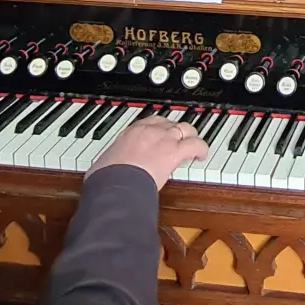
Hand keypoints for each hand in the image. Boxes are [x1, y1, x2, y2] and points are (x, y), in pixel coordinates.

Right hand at [89, 115, 210, 187]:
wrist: (114, 183)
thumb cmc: (106, 178)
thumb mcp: (104, 164)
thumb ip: (109, 164)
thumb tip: (101, 173)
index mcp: (130, 132)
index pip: (151, 121)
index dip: (160, 128)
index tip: (162, 134)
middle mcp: (149, 131)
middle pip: (170, 122)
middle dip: (177, 131)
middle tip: (180, 141)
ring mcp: (163, 140)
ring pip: (185, 129)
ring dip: (191, 137)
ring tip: (195, 146)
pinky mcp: (174, 153)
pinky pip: (195, 144)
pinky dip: (202, 149)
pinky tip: (202, 156)